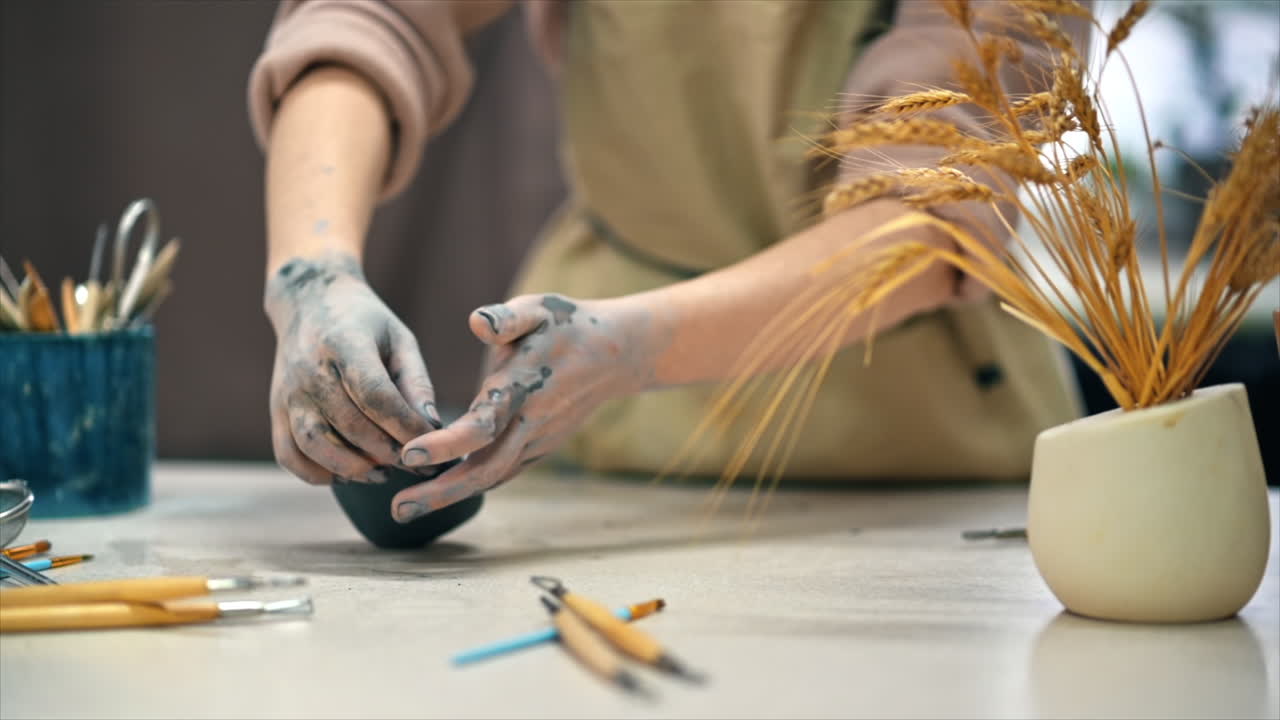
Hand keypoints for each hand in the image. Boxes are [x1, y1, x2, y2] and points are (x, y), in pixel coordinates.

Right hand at [264, 252, 440, 484]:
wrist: (309, 301)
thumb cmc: (366, 323)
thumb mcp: (400, 339)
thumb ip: (417, 382)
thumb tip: (433, 427)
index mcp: (345, 343)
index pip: (376, 395)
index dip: (405, 425)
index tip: (432, 441)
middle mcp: (310, 369)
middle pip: (349, 424)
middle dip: (388, 452)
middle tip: (415, 464)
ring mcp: (288, 392)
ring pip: (314, 444)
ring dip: (352, 467)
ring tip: (382, 473)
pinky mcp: (276, 409)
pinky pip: (288, 454)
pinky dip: (315, 473)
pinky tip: (345, 474)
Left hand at [391, 293, 650, 521]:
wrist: (615, 354)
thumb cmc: (567, 325)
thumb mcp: (538, 308)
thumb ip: (506, 317)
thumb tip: (477, 323)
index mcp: (523, 386)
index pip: (483, 424)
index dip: (447, 443)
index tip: (409, 454)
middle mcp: (531, 421)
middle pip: (485, 467)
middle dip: (441, 491)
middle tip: (398, 510)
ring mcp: (539, 440)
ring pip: (493, 476)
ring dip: (451, 495)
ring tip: (406, 509)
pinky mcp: (540, 447)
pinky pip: (503, 472)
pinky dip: (472, 485)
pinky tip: (440, 494)